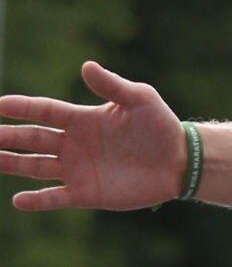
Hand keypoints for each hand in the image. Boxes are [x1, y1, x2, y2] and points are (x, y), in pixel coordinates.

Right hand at [0, 62, 187, 211]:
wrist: (179, 162)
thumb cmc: (160, 126)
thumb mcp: (139, 99)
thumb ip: (112, 85)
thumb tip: (86, 66)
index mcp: (81, 119)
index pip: (43, 111)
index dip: (21, 108)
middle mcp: (73, 144)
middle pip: (32, 139)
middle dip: (7, 136)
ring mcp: (78, 169)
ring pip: (35, 166)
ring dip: (11, 163)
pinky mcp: (88, 193)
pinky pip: (56, 197)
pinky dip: (38, 200)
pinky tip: (18, 200)